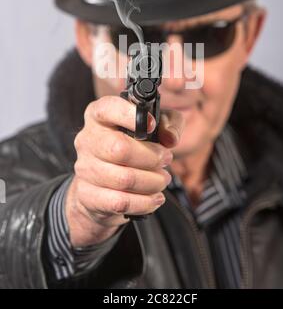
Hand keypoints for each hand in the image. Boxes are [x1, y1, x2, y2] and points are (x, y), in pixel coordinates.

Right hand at [65, 95, 183, 246]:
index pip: (109, 108)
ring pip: (123, 179)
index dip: (131, 115)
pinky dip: (144, 202)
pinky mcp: (87, 194)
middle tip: (166, 159)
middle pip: (120, 149)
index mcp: (99, 114)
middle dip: (151, 157)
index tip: (152, 124)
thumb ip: (169, 123)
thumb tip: (170, 138)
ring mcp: (84, 167)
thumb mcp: (154, 126)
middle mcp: (87, 138)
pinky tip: (154, 198)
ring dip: (152, 182)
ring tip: (162, 180)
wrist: (104, 183)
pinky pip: (120, 202)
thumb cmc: (133, 146)